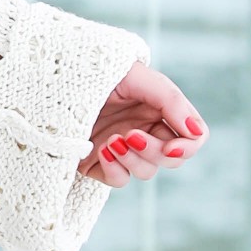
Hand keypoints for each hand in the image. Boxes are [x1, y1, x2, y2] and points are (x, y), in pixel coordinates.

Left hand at [81, 60, 206, 186]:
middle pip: (171, 158)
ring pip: (146, 171)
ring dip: (133, 159)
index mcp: (159, 110)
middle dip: (155, 151)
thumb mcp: (137, 77)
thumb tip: (196, 133)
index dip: (187, 147)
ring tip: (112, 139)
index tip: (171, 146)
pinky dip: (115, 169)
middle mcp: (144, 131)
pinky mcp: (98, 163)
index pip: (192, 137)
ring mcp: (122, 149)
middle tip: (131, 135)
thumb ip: (171, 101)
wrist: (53, 78)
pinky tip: (102, 149)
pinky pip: (119, 179)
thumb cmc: (97, 70)